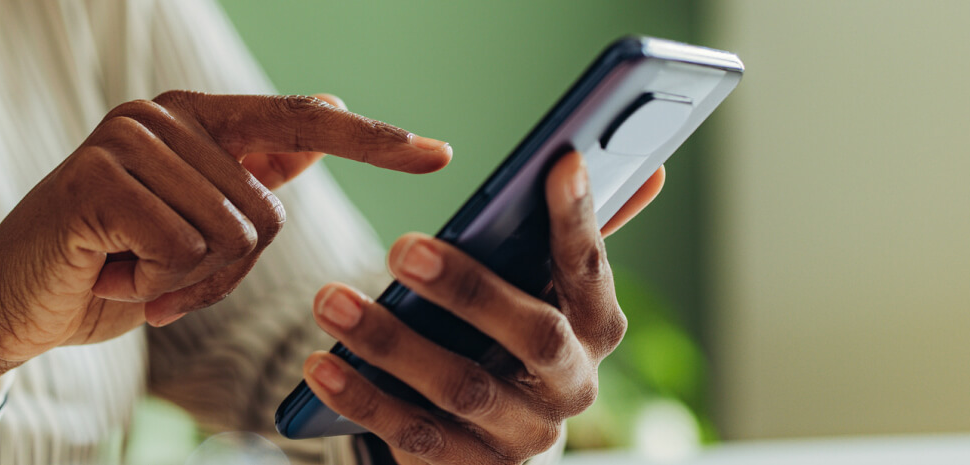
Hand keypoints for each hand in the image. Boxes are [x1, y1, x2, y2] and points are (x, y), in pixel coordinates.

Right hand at [0, 92, 452, 396]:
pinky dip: (155, 286)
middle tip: (161, 280)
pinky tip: (110, 274)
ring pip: (228, 234)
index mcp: (193, 121)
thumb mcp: (191, 228)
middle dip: (223, 273)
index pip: (299, 123)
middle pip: (266, 212)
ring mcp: (126, 140)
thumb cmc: (106, 270)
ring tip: (131, 273)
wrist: (12, 306)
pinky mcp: (96, 178)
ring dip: (187, 284)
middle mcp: (162, 117)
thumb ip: (248, 177)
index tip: (437, 153)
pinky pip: (181, 248)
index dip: (373, 141)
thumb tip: (321, 124)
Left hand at [302, 151, 664, 463]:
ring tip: (330, 300)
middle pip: (534, 335)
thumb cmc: (509, 335)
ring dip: (390, 342)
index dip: (580, 219)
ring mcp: (522, 436)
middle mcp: (571, 386)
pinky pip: (414, 436)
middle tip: (402, 247)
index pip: (591, 269)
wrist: (490, 441)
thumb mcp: (540, 289)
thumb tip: (649, 166)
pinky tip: (321, 364)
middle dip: (468, 289)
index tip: (560, 162)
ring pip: (461, 387)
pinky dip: (363, 398)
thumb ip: (576, 232)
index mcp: (595, 328)